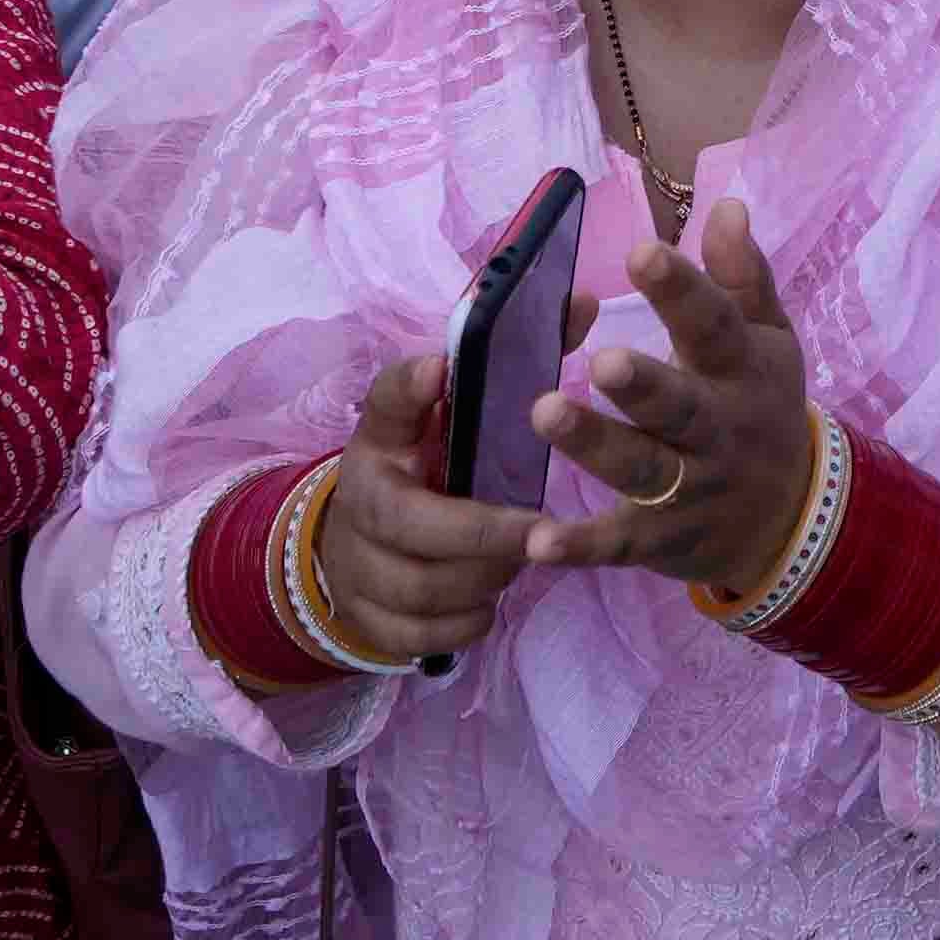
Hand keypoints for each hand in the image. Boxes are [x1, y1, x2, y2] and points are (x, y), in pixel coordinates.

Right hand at [296, 355, 546, 666]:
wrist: (360, 548)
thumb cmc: (428, 473)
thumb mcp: (451, 420)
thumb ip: (514, 365)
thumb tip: (582, 302)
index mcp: (381, 441)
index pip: (385, 406)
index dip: (409, 390)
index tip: (440, 369)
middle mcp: (358, 503)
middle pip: (412, 525)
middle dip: (484, 533)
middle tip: (542, 532)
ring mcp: (357, 567)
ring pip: (423, 588)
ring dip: (483, 580)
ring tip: (517, 564)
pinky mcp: (369, 621)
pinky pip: (422, 636)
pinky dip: (463, 624)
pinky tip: (486, 603)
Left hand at [521, 196, 824, 606]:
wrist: (792, 519)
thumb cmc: (759, 407)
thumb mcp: (768, 339)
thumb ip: (743, 277)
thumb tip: (725, 205)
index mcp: (739, 370)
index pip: (714, 325)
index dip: (681, 290)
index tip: (642, 252)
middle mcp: (717, 429)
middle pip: (679, 406)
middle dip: (643, 385)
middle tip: (600, 361)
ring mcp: (689, 488)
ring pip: (641, 468)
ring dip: (595, 445)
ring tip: (544, 414)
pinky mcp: (660, 539)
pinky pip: (618, 543)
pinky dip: (579, 546)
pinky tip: (536, 540)